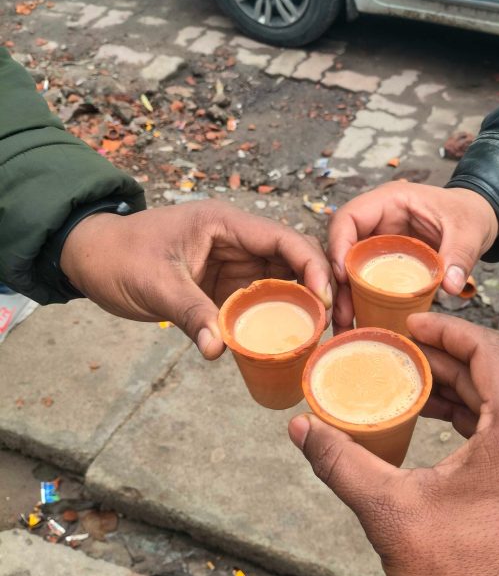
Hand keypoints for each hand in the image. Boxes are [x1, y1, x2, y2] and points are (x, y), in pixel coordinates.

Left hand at [61, 202, 332, 358]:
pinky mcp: (224, 287)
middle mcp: (236, 241)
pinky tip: (289, 340)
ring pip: (280, 282)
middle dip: (315, 288)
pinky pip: (259, 301)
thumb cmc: (118, 257)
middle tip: (331, 323)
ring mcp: (232, 265)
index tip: (324, 298)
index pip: (281, 239)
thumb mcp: (153, 283)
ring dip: (299, 305)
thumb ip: (189, 313)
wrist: (89, 259)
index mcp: (225, 224)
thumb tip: (216, 350)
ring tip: (318, 336)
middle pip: (291, 261)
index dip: (310, 265)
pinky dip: (275, 318)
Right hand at [288, 313, 498, 575]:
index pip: (488, 350)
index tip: (406, 323)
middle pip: (493, 376)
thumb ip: (342, 462)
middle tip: (394, 351)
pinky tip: (431, 429)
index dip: (445, 328)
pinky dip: (470, 422)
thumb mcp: (390, 513)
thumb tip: (301, 427)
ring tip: (405, 386)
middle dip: (441, 360)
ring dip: (455, 392)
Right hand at [328, 183, 498, 329]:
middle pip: (341, 245)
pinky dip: (359, 298)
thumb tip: (451, 286)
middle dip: (336, 279)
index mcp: (390, 201)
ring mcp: (378, 240)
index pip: (348, 217)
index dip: (338, 244)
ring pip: (348, 265)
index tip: (342, 277)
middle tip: (341, 312)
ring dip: (344, 294)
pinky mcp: (383, 259)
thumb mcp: (468, 232)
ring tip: (346, 323)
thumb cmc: (469, 215)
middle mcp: (376, 220)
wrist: (477, 220)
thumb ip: (460, 255)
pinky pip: (364, 277)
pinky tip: (360, 321)